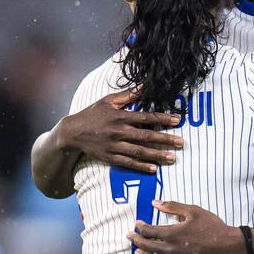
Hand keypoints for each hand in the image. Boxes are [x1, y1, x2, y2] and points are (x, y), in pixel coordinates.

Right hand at [59, 87, 182, 173]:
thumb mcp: (108, 100)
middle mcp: (118, 132)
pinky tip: (154, 168)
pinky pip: (128, 163)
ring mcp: (114, 146)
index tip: (177, 121)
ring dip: (157, 155)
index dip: (162, 119)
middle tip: (181, 142)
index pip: (146, 117)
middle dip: (165, 139)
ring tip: (172, 158)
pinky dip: (141, 166)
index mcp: (120, 116)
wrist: (72, 133)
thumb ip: (128, 95)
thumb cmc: (92, 114)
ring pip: (139, 152)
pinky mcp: (110, 157)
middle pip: (146, 136)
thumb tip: (145, 85)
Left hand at [132, 201, 243, 253]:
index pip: (148, 231)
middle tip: (130, 237)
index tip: (138, 224)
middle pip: (147, 247)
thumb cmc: (211, 226)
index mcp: (172, 234)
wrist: (228, 245)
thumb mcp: (193, 211)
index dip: (140, 227)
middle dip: (136, 241)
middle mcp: (171, 250)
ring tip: (138, 252)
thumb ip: (172, 207)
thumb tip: (154, 203)